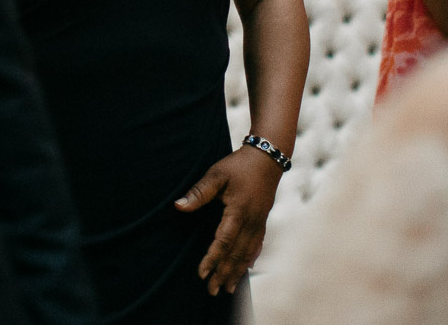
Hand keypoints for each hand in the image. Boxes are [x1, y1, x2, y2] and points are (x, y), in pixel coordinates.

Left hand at [175, 146, 283, 295]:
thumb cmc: (239, 165)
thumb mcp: (217, 174)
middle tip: (213, 291)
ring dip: (237, 271)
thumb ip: (199, 192)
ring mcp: (259, 222)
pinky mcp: (263, 220)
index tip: (202, 274)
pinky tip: (246, 268)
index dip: (212, 259)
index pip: (224, 241)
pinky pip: (257, 245)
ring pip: (248, 253)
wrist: (268, 157)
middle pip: (237, 254)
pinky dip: (250, 259)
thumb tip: (179, 206)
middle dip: (224, 273)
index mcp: (238, 211)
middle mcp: (251, 221)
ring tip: (228, 288)